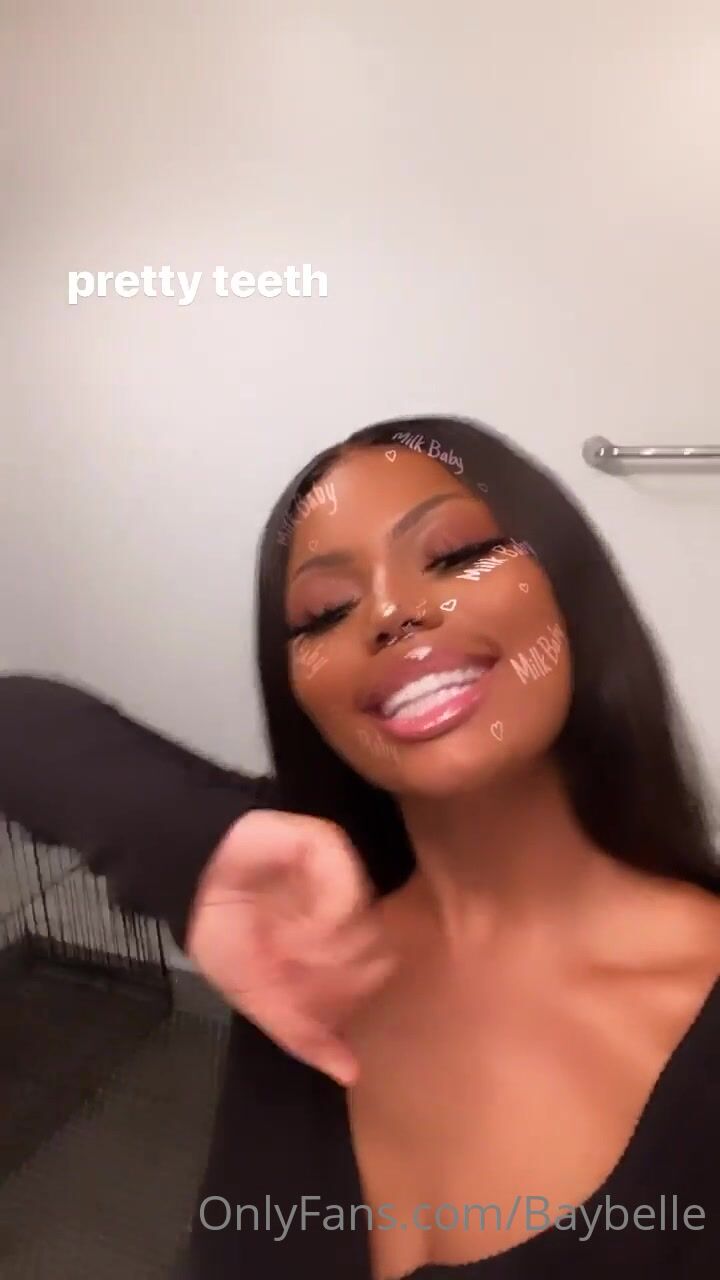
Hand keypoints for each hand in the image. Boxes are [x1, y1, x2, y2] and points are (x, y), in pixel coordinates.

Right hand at [185, 809, 395, 1084]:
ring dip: (325, 956)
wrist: (192, 884)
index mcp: (340, 943)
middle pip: (376, 960)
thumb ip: (303, 1036)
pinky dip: (321, 926)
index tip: (303, 1000)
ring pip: (369, 933)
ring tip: (288, 953)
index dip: (340, 1000)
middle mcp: (351, 911)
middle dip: (334, 981)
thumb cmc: (223, 934)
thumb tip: (351, 1074)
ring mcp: (347, 879)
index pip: (371, 980)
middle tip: (295, 976)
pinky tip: (293, 931)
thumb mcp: (260, 998)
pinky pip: (350, 900)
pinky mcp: (333, 851)